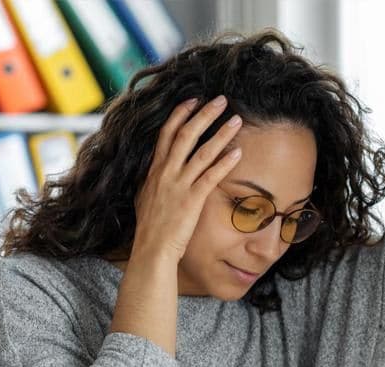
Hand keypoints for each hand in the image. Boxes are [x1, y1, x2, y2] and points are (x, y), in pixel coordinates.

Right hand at [133, 95, 243, 259]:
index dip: (180, 114)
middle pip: (186, 134)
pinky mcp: (192, 199)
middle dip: (204, 114)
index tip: (193, 100)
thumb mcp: (146, 197)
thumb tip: (156, 171)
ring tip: (236, 120)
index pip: (167, 133)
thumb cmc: (151, 228)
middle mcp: (165, 172)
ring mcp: (178, 185)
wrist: (151, 249)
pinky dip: (225, 162)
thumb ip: (154, 180)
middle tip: (221, 100)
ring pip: (201, 151)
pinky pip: (211, 176)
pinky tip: (238, 152)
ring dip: (220, 133)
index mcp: (154, 170)